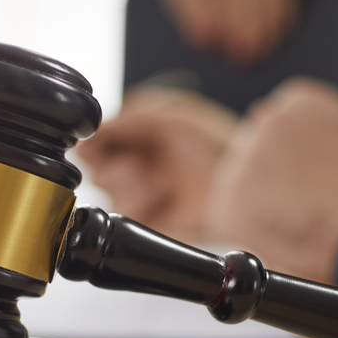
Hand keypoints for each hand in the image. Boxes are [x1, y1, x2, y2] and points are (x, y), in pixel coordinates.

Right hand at [76, 87, 238, 238]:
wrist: (244, 184)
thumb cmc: (219, 144)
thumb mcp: (175, 116)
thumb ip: (132, 117)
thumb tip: (96, 127)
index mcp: (138, 136)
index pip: (96, 139)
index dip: (94, 142)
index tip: (97, 144)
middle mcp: (136, 164)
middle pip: (93, 167)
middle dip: (111, 165)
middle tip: (135, 165)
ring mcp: (141, 193)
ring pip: (106, 191)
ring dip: (128, 185)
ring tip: (157, 182)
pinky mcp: (148, 220)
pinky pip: (124, 215)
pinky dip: (140, 204)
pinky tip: (163, 198)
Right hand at [209, 78, 337, 281]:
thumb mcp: (282, 266)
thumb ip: (254, 236)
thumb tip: (251, 232)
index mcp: (227, 210)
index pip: (228, 195)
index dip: (259, 200)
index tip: (281, 206)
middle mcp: (237, 165)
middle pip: (244, 159)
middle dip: (272, 169)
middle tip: (309, 187)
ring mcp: (266, 130)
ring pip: (268, 129)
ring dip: (289, 142)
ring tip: (325, 166)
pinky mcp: (295, 104)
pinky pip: (294, 104)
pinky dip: (312, 117)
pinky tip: (332, 141)